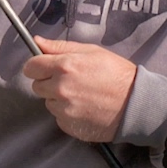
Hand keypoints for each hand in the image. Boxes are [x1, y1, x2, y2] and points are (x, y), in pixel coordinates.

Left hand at [22, 36, 136, 142]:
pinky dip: (67, 113)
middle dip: (48, 82)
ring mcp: (63, 109)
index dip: (37, 66)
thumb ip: (60, 47)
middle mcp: (60, 88)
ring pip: (48, 102)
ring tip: (81, 95)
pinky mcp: (68, 125)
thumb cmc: (117, 74)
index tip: (45, 67)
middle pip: (36, 86)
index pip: (30, 67)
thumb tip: (37, 42)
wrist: (135, 104)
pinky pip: (58, 117)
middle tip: (70, 81)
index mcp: (64, 66)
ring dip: (58, 98)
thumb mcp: (92, 51)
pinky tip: (84, 107)